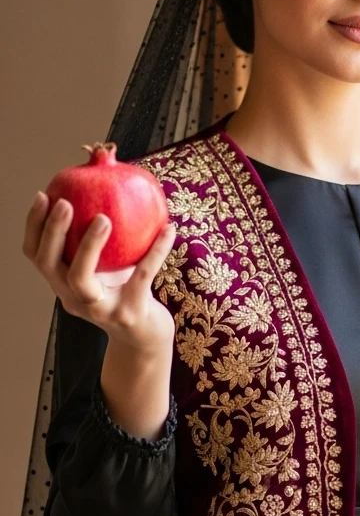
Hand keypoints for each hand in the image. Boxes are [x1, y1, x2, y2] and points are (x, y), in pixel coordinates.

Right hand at [23, 192, 176, 355]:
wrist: (146, 337)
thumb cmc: (126, 291)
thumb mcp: (109, 264)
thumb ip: (102, 233)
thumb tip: (109, 178)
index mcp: (63, 283)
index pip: (36, 255)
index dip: (34, 226)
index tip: (43, 194)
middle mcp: (73, 298)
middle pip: (50, 265)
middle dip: (54, 232)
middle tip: (66, 202)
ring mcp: (99, 310)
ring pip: (81, 279)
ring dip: (89, 246)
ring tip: (104, 218)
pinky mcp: (128, 315)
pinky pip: (141, 278)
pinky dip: (155, 252)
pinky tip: (169, 229)